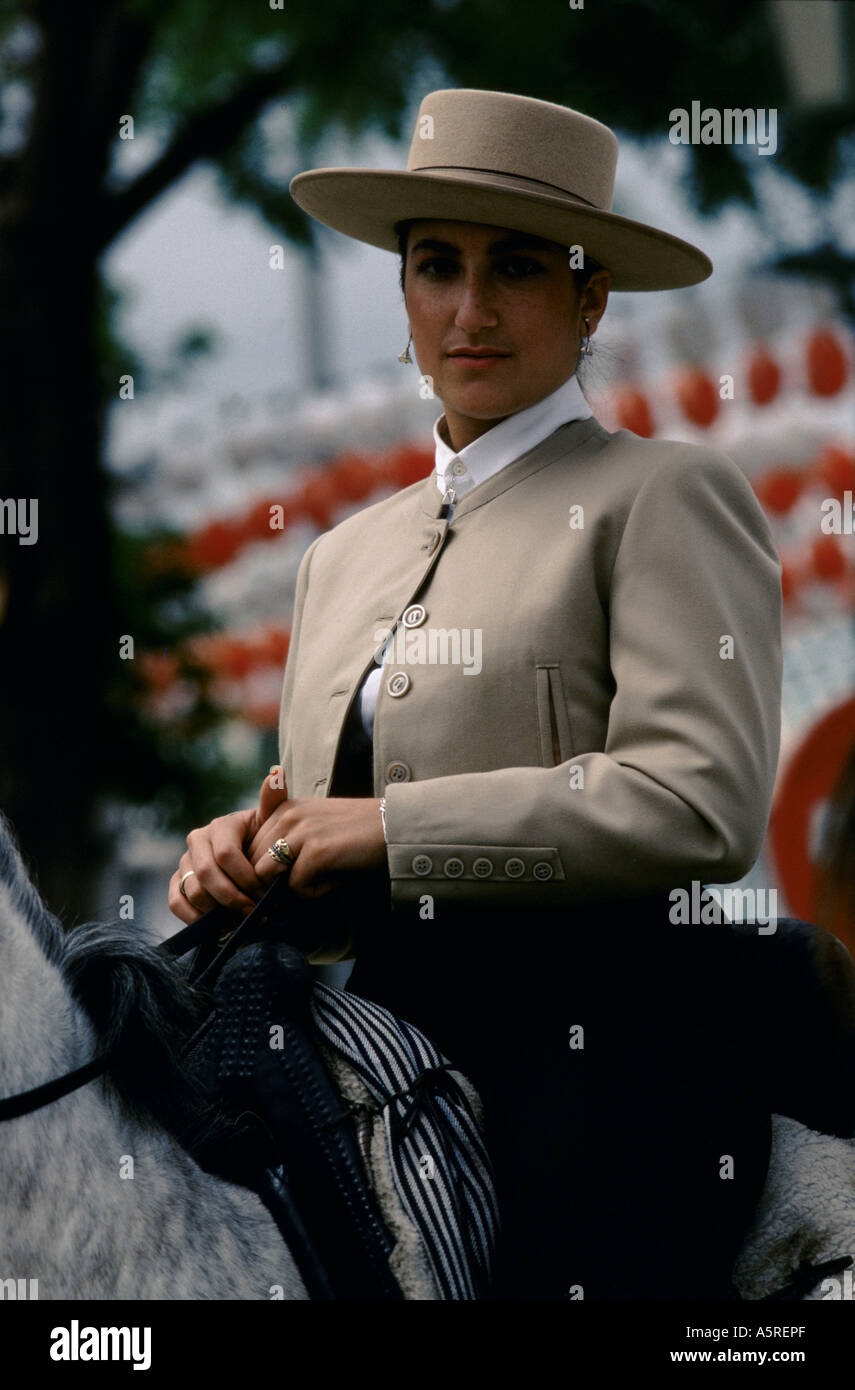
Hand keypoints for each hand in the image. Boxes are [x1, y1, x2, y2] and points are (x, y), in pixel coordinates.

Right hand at [168, 772, 279, 922]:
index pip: (226, 855)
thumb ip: (273, 801)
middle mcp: (197, 841)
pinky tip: (220, 927)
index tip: (265, 895)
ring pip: (193, 891)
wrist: (254, 859)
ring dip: (219, 912)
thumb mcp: (273, 822)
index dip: (246, 879)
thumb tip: (276, 772)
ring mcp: (185, 862)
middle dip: (234, 898)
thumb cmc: (265, 841)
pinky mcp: (178, 883)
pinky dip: (195, 918)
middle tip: (256, 914)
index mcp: (220, 826)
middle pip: (208, 876)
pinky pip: (176, 902)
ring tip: (244, 922)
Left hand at [248, 767, 385, 899]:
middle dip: (274, 882)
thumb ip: (285, 839)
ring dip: (289, 887)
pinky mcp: (316, 851)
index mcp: (283, 808)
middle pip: (253, 863)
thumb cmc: (355, 833)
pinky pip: (295, 887)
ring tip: (320, 879)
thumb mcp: (314, 825)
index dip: (264, 871)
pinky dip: (313, 893)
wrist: (393, 827)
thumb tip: (259, 874)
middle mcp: (287, 815)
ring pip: (266, 875)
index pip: (248, 848)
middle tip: (307, 881)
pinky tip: (334, 880)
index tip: (288, 876)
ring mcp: (301, 831)